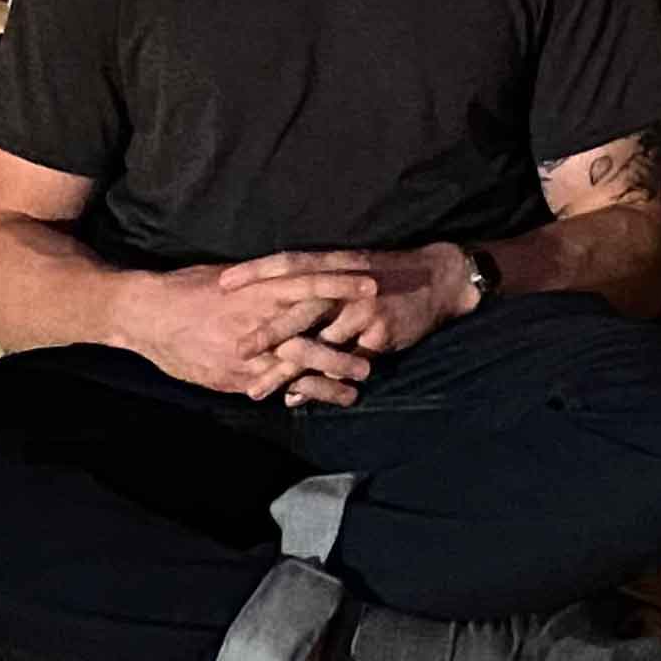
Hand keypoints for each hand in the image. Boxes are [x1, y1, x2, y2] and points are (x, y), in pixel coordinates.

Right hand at [111, 264, 377, 402]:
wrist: (146, 316)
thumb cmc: (187, 289)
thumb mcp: (230, 277)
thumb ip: (263, 282)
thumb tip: (293, 277)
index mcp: (259, 288)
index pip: (310, 283)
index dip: (341, 284)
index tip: (371, 285)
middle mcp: (258, 320)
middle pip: (311, 331)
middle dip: (345, 344)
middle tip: (375, 352)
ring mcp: (247, 352)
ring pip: (297, 366)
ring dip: (329, 379)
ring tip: (356, 389)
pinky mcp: (234, 375)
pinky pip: (271, 386)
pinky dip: (296, 393)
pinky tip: (314, 401)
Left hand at [216, 246, 477, 393]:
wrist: (438, 279)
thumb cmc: (386, 275)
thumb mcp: (350, 268)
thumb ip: (317, 286)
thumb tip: (278, 306)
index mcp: (334, 264)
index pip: (288, 263)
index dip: (256, 271)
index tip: (223, 283)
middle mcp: (345, 285)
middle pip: (298, 308)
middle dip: (266, 332)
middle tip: (236, 350)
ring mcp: (362, 310)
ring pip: (317, 345)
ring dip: (285, 371)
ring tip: (257, 390)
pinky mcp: (378, 334)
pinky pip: (343, 364)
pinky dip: (319, 383)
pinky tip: (299, 396)